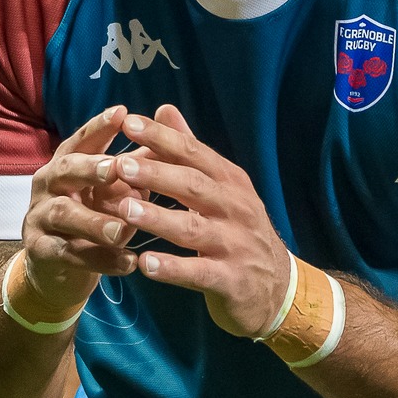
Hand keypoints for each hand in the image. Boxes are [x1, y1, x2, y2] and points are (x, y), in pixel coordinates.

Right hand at [20, 106, 147, 313]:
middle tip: (114, 168)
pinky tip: (128, 263)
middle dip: (89, 167)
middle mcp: (48, 184)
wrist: (56, 266)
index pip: (82, 140)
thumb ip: (135, 167)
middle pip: (65, 169)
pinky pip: (69, 254)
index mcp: (67, 163)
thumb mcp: (111, 190)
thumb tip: (171, 138)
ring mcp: (39, 217)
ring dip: (95, 221)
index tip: (122, 113)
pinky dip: (101, 259)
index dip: (100, 127)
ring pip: (64, 214)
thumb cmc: (92, 215)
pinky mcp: (40, 251)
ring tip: (124, 230)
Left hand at [108, 105, 291, 337]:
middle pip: (193, 186)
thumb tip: (163, 109)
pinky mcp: (231, 280)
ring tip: (124, 209)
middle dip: (156, 173)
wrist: (278, 288)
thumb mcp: (222, 188)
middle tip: (120, 165)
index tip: (129, 123)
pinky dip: (172, 269)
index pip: (194, 153)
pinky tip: (144, 264)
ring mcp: (235, 245)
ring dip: (157, 218)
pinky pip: (198, 273)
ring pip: (192, 228)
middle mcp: (235, 208)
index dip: (162, 137)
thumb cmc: (238, 231)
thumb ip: (190, 151)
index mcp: (230, 181)